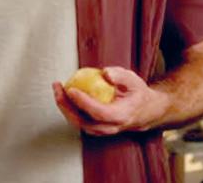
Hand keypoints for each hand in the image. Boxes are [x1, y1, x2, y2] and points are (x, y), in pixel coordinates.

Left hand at [52, 67, 168, 135]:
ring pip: (79, 124)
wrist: (145, 111)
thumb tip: (105, 73)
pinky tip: (63, 93)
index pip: (99, 113)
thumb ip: (120, 75)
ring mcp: (103, 130)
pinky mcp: (96, 127)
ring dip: (64, 107)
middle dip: (67, 107)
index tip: (71, 90)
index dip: (83, 103)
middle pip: (84, 122)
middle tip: (58, 88)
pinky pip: (79, 120)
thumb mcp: (133, 80)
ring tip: (57, 88)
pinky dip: (69, 108)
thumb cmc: (137, 93)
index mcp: (121, 116)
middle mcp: (111, 127)